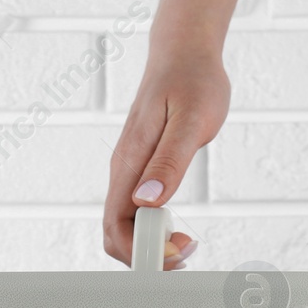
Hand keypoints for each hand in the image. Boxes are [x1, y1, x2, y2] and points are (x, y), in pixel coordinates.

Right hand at [103, 54, 229, 268]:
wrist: (184, 52)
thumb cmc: (192, 80)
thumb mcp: (190, 120)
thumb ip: (169, 162)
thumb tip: (148, 201)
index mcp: (128, 163)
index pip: (115, 227)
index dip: (141, 251)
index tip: (176, 251)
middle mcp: (122, 172)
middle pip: (115, 234)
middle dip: (145, 255)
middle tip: (187, 250)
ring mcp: (129, 173)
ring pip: (124, 227)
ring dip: (151, 245)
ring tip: (187, 241)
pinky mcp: (140, 171)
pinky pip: (136, 214)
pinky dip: (154, 231)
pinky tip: (178, 226)